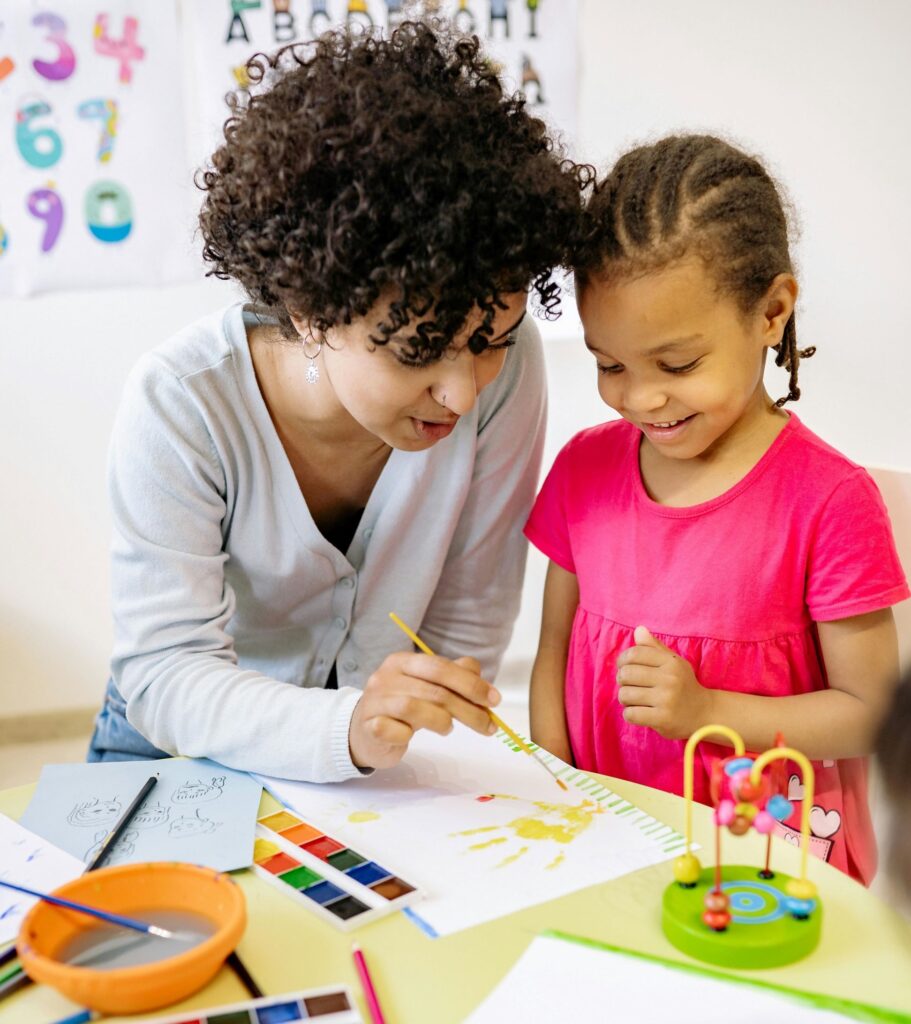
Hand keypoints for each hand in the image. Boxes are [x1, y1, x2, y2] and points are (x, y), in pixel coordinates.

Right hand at [348, 652, 499, 768]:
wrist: (362, 732)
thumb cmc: (401, 707)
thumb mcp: (427, 688)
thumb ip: (453, 677)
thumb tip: (481, 677)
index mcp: (402, 661)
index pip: (440, 667)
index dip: (470, 683)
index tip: (494, 700)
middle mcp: (386, 676)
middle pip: (433, 689)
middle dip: (467, 708)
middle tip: (488, 725)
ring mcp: (374, 701)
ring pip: (414, 707)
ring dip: (440, 721)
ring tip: (447, 728)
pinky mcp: (368, 726)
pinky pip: (394, 731)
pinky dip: (408, 735)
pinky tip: (410, 736)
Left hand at [616, 626, 714, 739]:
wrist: (705, 714)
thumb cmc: (683, 685)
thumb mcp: (674, 663)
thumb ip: (654, 647)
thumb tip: (638, 629)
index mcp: (671, 662)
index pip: (634, 654)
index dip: (622, 660)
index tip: (624, 667)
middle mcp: (670, 679)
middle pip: (626, 674)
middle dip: (622, 681)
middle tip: (629, 686)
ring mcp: (667, 699)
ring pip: (625, 694)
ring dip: (625, 699)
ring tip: (635, 700)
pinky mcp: (663, 719)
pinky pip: (630, 714)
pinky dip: (629, 714)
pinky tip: (639, 712)